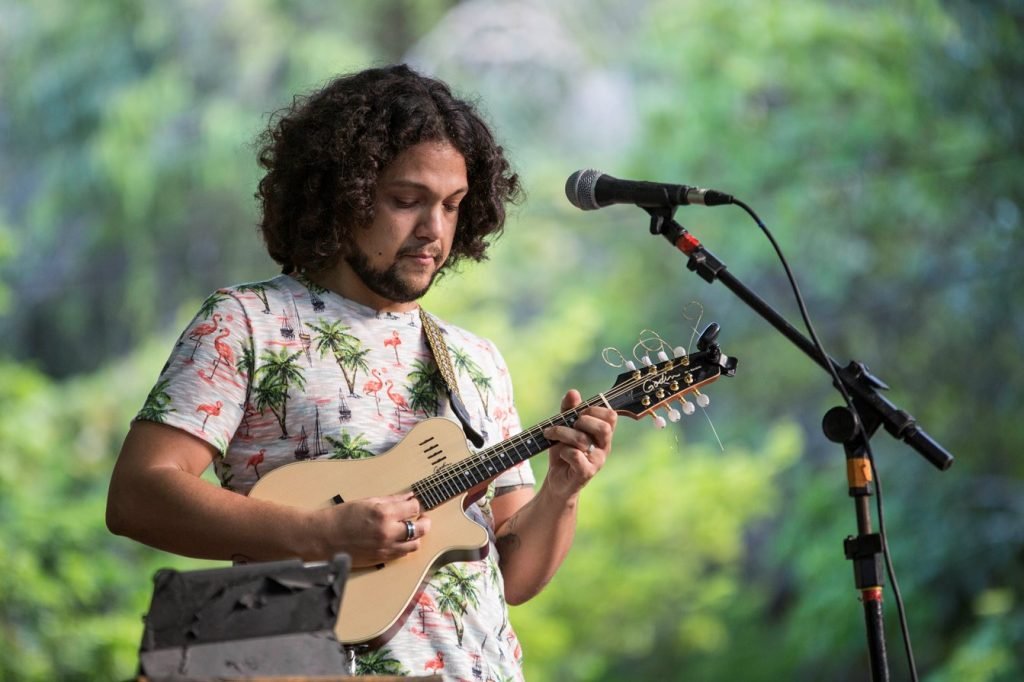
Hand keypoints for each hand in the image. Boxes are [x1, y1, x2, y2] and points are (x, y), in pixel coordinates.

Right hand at [315, 492, 430, 566]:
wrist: (323, 538)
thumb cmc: (341, 516)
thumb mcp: (367, 501)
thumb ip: (391, 499)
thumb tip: (408, 496)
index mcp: (384, 513)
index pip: (414, 508)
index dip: (416, 504)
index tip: (413, 503)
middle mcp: (388, 532)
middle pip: (421, 528)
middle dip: (424, 521)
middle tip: (422, 517)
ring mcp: (386, 548)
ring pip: (415, 544)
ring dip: (416, 535)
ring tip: (410, 529)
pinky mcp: (381, 559)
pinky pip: (402, 554)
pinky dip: (405, 545)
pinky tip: (399, 539)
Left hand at [542, 389, 616, 499]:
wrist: (557, 480)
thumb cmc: (564, 451)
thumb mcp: (564, 426)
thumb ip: (568, 409)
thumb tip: (573, 392)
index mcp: (603, 434)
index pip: (611, 416)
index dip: (595, 409)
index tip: (579, 412)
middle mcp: (604, 447)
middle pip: (604, 427)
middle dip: (582, 420)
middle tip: (571, 424)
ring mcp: (597, 461)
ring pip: (583, 440)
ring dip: (562, 433)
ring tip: (551, 434)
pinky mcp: (586, 473)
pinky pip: (576, 456)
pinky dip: (564, 451)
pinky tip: (560, 454)